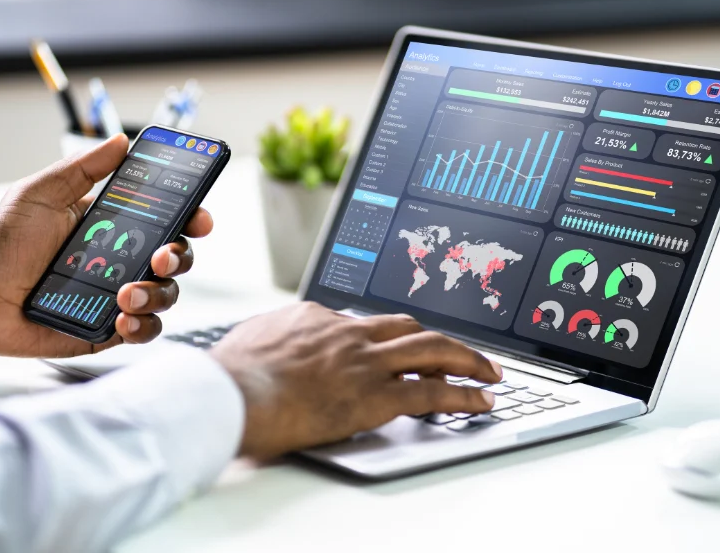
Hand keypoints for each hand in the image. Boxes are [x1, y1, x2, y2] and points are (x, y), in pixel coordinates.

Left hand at [0, 134, 212, 357]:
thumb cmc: (4, 246)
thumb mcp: (40, 194)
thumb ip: (82, 168)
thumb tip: (120, 142)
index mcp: (116, 225)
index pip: (168, 218)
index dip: (192, 216)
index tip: (199, 217)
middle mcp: (125, 259)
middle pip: (177, 256)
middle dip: (178, 256)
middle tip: (159, 257)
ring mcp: (121, 294)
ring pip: (167, 294)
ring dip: (156, 293)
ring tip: (125, 295)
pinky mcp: (111, 327)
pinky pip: (146, 329)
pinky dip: (142, 326)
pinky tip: (122, 319)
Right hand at [211, 302, 503, 459]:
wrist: (232, 394)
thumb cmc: (230, 376)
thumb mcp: (250, 340)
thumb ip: (273, 337)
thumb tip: (272, 343)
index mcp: (317, 319)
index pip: (364, 324)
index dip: (385, 340)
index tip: (396, 351)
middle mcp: (348, 333)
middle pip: (408, 327)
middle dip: (439, 339)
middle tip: (461, 352)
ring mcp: (365, 362)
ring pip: (431, 350)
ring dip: (466, 359)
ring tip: (489, 370)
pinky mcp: (375, 396)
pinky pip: (431, 392)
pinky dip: (463, 395)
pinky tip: (480, 400)